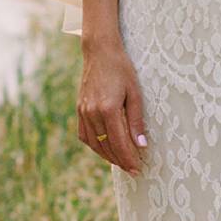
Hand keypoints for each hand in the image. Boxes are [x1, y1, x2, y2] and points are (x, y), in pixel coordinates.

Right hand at [77, 42, 149, 176]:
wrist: (100, 50)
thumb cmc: (121, 68)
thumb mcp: (135, 92)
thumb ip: (137, 120)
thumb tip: (141, 145)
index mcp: (108, 109)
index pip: (119, 143)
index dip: (128, 159)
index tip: (137, 169)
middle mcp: (92, 113)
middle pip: (106, 147)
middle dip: (120, 161)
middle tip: (133, 170)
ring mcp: (83, 111)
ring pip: (94, 144)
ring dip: (107, 156)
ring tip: (121, 162)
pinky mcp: (79, 109)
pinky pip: (85, 135)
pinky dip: (95, 145)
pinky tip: (104, 149)